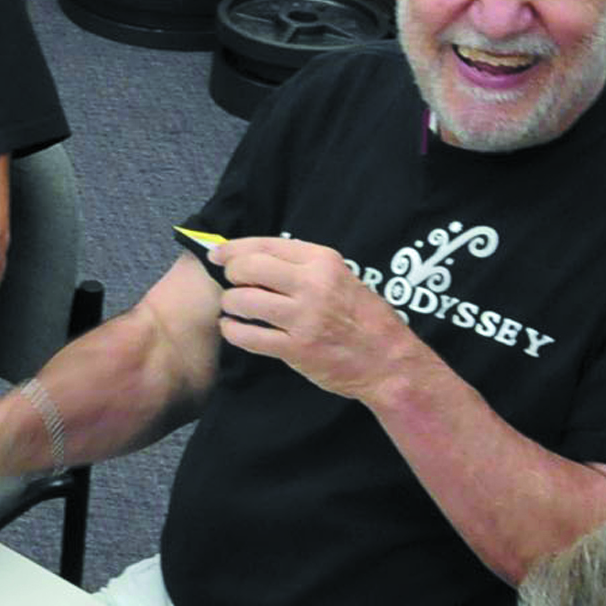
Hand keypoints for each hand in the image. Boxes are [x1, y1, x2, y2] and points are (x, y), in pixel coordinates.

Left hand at [213, 236, 420, 402]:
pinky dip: (233, 331)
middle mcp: (312, 285)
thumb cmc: (363, 317)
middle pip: (248, 268)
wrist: (388, 360)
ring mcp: (303, 317)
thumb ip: (303, 267)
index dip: (233, 248)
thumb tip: (255, 260)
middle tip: (231, 284)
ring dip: (230, 304)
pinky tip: (233, 329)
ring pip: (243, 301)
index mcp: (323, 261)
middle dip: (231, 275)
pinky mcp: (296, 348)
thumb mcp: (340, 277)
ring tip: (233, 308)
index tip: (217, 253)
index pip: (265, 245)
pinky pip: (248, 336)